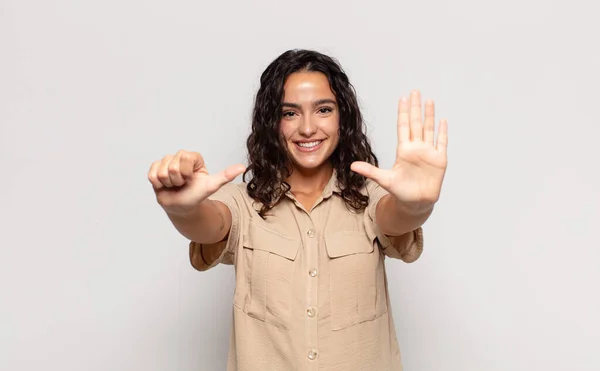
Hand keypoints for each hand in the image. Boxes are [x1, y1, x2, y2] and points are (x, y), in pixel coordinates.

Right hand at [148, 150, 245, 214]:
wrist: (182, 206)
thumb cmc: (197, 195)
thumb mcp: (211, 186)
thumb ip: (226, 176)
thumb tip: (243, 168)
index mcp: (192, 157)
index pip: (185, 157)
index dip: (187, 173)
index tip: (191, 179)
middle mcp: (179, 156)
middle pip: (172, 165)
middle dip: (177, 179)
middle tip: (182, 184)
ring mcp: (166, 162)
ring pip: (162, 171)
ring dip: (168, 183)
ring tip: (175, 185)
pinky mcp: (154, 168)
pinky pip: (152, 175)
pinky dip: (158, 184)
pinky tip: (165, 185)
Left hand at [351, 90, 447, 207]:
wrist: (415, 202)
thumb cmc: (400, 190)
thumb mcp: (384, 179)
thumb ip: (370, 171)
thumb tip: (352, 166)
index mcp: (403, 150)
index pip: (403, 127)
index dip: (403, 113)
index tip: (402, 99)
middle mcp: (416, 148)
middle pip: (415, 123)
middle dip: (415, 108)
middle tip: (415, 92)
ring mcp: (428, 153)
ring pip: (428, 129)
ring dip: (429, 116)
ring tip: (429, 101)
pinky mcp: (439, 160)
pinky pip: (441, 143)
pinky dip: (442, 132)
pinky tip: (442, 120)